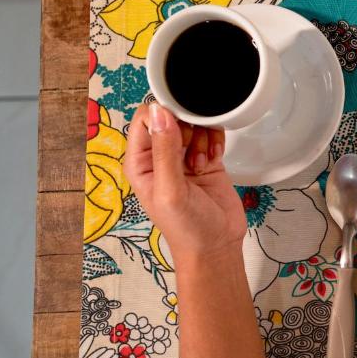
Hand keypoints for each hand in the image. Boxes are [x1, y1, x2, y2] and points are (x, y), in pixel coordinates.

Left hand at [123, 103, 246, 263]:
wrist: (216, 245)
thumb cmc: (186, 227)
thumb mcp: (171, 190)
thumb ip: (165, 150)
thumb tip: (160, 112)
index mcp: (140, 162)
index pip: (145, 119)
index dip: (164, 116)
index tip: (181, 129)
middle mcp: (158, 156)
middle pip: (171, 116)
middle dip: (187, 127)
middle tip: (191, 152)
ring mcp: (183, 156)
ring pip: (193, 123)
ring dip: (202, 137)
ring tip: (202, 162)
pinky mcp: (205, 158)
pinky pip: (210, 133)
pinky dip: (215, 140)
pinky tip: (214, 159)